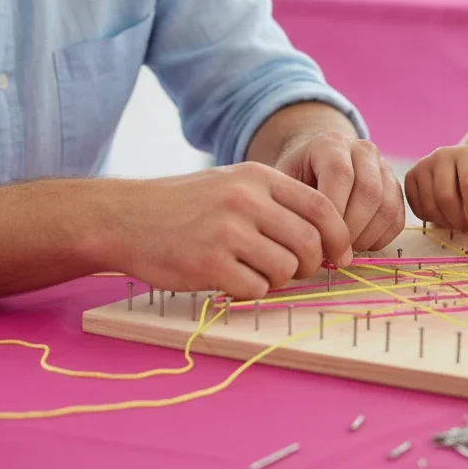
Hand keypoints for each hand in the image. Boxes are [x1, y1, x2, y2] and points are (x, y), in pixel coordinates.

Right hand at [103, 162, 352, 298]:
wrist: (127, 218)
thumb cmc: (186, 205)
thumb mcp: (234, 184)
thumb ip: (277, 202)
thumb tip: (328, 237)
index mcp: (257, 176)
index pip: (321, 206)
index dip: (339, 235)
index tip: (340, 255)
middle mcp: (246, 199)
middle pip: (309, 241)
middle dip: (310, 264)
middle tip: (296, 271)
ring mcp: (227, 232)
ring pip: (286, 269)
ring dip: (279, 280)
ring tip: (257, 273)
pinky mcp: (208, 264)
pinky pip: (255, 289)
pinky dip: (251, 292)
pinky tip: (232, 280)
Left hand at [274, 130, 405, 251]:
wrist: (316, 164)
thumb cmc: (296, 178)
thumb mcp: (282, 181)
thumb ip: (288, 203)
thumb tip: (301, 242)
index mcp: (331, 143)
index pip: (340, 174)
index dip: (332, 212)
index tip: (316, 240)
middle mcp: (363, 149)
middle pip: (369, 191)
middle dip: (349, 230)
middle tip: (331, 251)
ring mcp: (383, 167)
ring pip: (386, 206)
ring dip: (365, 237)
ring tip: (343, 249)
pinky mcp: (396, 188)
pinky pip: (396, 218)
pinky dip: (379, 239)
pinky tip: (357, 243)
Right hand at [404, 145, 467, 236]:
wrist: (462, 167)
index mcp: (466, 155)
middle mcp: (441, 156)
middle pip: (444, 196)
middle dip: (457, 220)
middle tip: (466, 229)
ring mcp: (422, 165)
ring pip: (429, 205)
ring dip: (444, 222)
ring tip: (455, 223)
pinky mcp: (410, 177)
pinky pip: (417, 208)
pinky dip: (430, 219)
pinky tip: (441, 215)